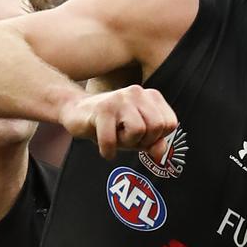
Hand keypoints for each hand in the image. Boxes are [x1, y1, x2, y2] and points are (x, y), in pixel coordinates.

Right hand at [58, 84, 177, 159]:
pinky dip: (108, 150)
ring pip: (138, 131)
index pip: (170, 124)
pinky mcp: (102, 108)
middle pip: (156, 127)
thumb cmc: (112, 125)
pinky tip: (104, 149)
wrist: (76, 111)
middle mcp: (138, 92)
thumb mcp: (137, 136)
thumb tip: (160, 154)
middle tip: (126, 139)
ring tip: (115, 137)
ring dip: (125, 143)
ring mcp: (120, 98)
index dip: (157, 138)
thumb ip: (154, 143)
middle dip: (142, 141)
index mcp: (151, 96)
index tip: (141, 137)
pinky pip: (112, 139)